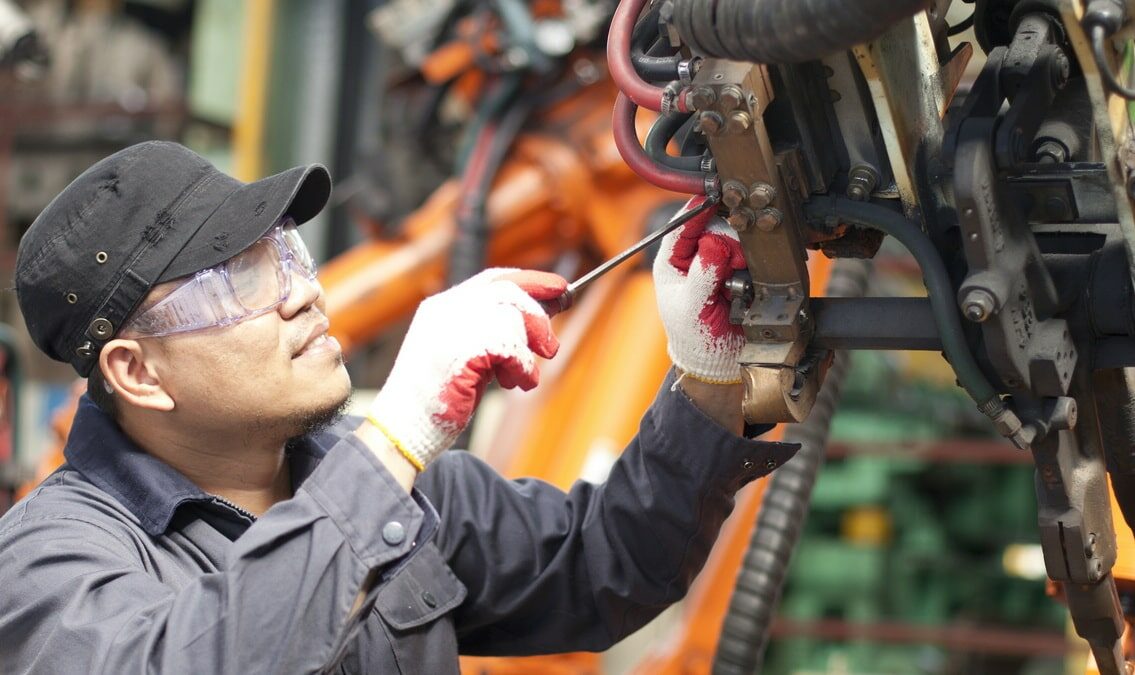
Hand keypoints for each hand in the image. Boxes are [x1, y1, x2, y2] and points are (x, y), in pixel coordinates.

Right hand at [368, 268, 565, 469]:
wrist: (404, 428)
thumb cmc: (438, 397)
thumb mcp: (466, 354)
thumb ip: (494, 333)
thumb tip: (543, 316)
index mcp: (443, 306)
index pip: (494, 279)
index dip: (530, 281)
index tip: (559, 288)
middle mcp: (446, 309)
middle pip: (509, 293)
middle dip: (538, 317)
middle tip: (550, 347)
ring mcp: (451, 328)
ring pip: (513, 320)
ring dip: (527, 353)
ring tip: (519, 378)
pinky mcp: (463, 352)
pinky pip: (512, 350)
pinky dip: (523, 370)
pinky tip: (516, 384)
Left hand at [653, 197, 746, 383]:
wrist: (720, 361)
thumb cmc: (695, 338)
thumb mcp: (692, 308)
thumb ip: (702, 276)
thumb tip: (714, 244)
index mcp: (672, 263)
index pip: (680, 227)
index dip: (696, 212)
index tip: (712, 200)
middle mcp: (693, 259)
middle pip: (712, 228)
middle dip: (726, 241)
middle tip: (733, 263)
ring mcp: (716, 264)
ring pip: (734, 240)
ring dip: (740, 255)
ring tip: (736, 282)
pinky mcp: (738, 272)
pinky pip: (749, 257)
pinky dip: (752, 265)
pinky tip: (748, 282)